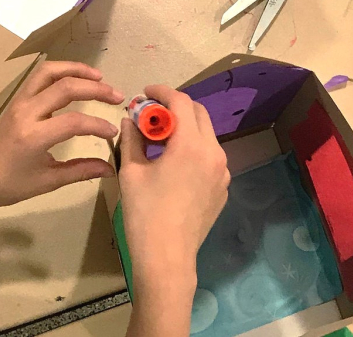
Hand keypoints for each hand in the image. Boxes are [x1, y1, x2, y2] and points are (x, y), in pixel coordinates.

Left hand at [0, 62, 123, 211]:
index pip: (74, 122)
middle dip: (95, 89)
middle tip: (117, 96)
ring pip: (51, 71)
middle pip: (65, 87)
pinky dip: (63, 70)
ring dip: (78, 70)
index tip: (113, 132)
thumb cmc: (10, 184)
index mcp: (33, 137)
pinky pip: (42, 74)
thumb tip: (110, 168)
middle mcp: (27, 112)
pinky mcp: (19, 96)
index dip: (97, 124)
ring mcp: (21, 100)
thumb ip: (80, 171)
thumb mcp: (47, 182)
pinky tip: (79, 78)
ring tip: (100, 78)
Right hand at [118, 85, 228, 288]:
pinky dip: (194, 150)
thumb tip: (130, 120)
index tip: (145, 93)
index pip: (180, 102)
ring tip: (161, 140)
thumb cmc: (145, 214)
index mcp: (191, 144)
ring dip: (186, 128)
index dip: (162, 92)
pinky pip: (210, 158)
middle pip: (198, 113)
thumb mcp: (131, 172)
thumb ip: (132, 139)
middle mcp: (214, 152)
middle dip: (175, 107)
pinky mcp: (222, 189)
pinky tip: (174, 165)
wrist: (167, 260)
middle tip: (152, 115)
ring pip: (206, 135)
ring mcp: (222, 172)